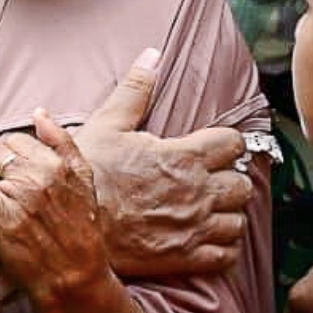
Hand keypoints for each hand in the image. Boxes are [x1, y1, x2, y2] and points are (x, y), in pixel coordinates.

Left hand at [0, 110, 112, 302]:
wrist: (75, 277)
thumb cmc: (81, 232)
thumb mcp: (85, 181)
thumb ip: (63, 144)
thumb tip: (39, 114)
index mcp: (57, 164)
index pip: (19, 139)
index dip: (9, 149)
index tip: (4, 160)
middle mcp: (37, 177)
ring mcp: (18, 197)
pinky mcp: (2, 218)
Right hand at [72, 48, 253, 276]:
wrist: (70, 225)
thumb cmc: (89, 173)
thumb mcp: (108, 123)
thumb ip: (136, 89)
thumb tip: (153, 55)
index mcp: (183, 157)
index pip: (234, 143)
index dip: (227, 143)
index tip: (214, 148)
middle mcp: (197, 192)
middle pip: (242, 185)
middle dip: (230, 180)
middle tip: (212, 181)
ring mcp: (194, 227)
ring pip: (238, 222)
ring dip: (228, 215)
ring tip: (211, 211)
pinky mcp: (185, 257)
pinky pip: (225, 257)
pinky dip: (222, 249)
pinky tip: (208, 241)